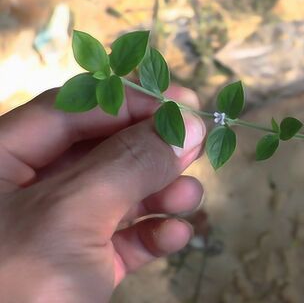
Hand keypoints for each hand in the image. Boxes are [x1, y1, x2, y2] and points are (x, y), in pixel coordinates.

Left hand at [0, 85, 205, 301]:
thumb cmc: (17, 284)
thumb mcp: (73, 213)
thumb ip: (130, 161)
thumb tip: (187, 121)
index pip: (72, 109)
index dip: (131, 102)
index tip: (185, 104)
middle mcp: (24, 190)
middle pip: (100, 150)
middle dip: (152, 151)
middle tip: (200, 146)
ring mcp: (52, 232)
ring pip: (115, 195)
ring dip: (160, 194)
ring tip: (192, 199)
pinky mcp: (75, 269)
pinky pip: (119, 239)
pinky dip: (151, 235)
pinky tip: (176, 237)